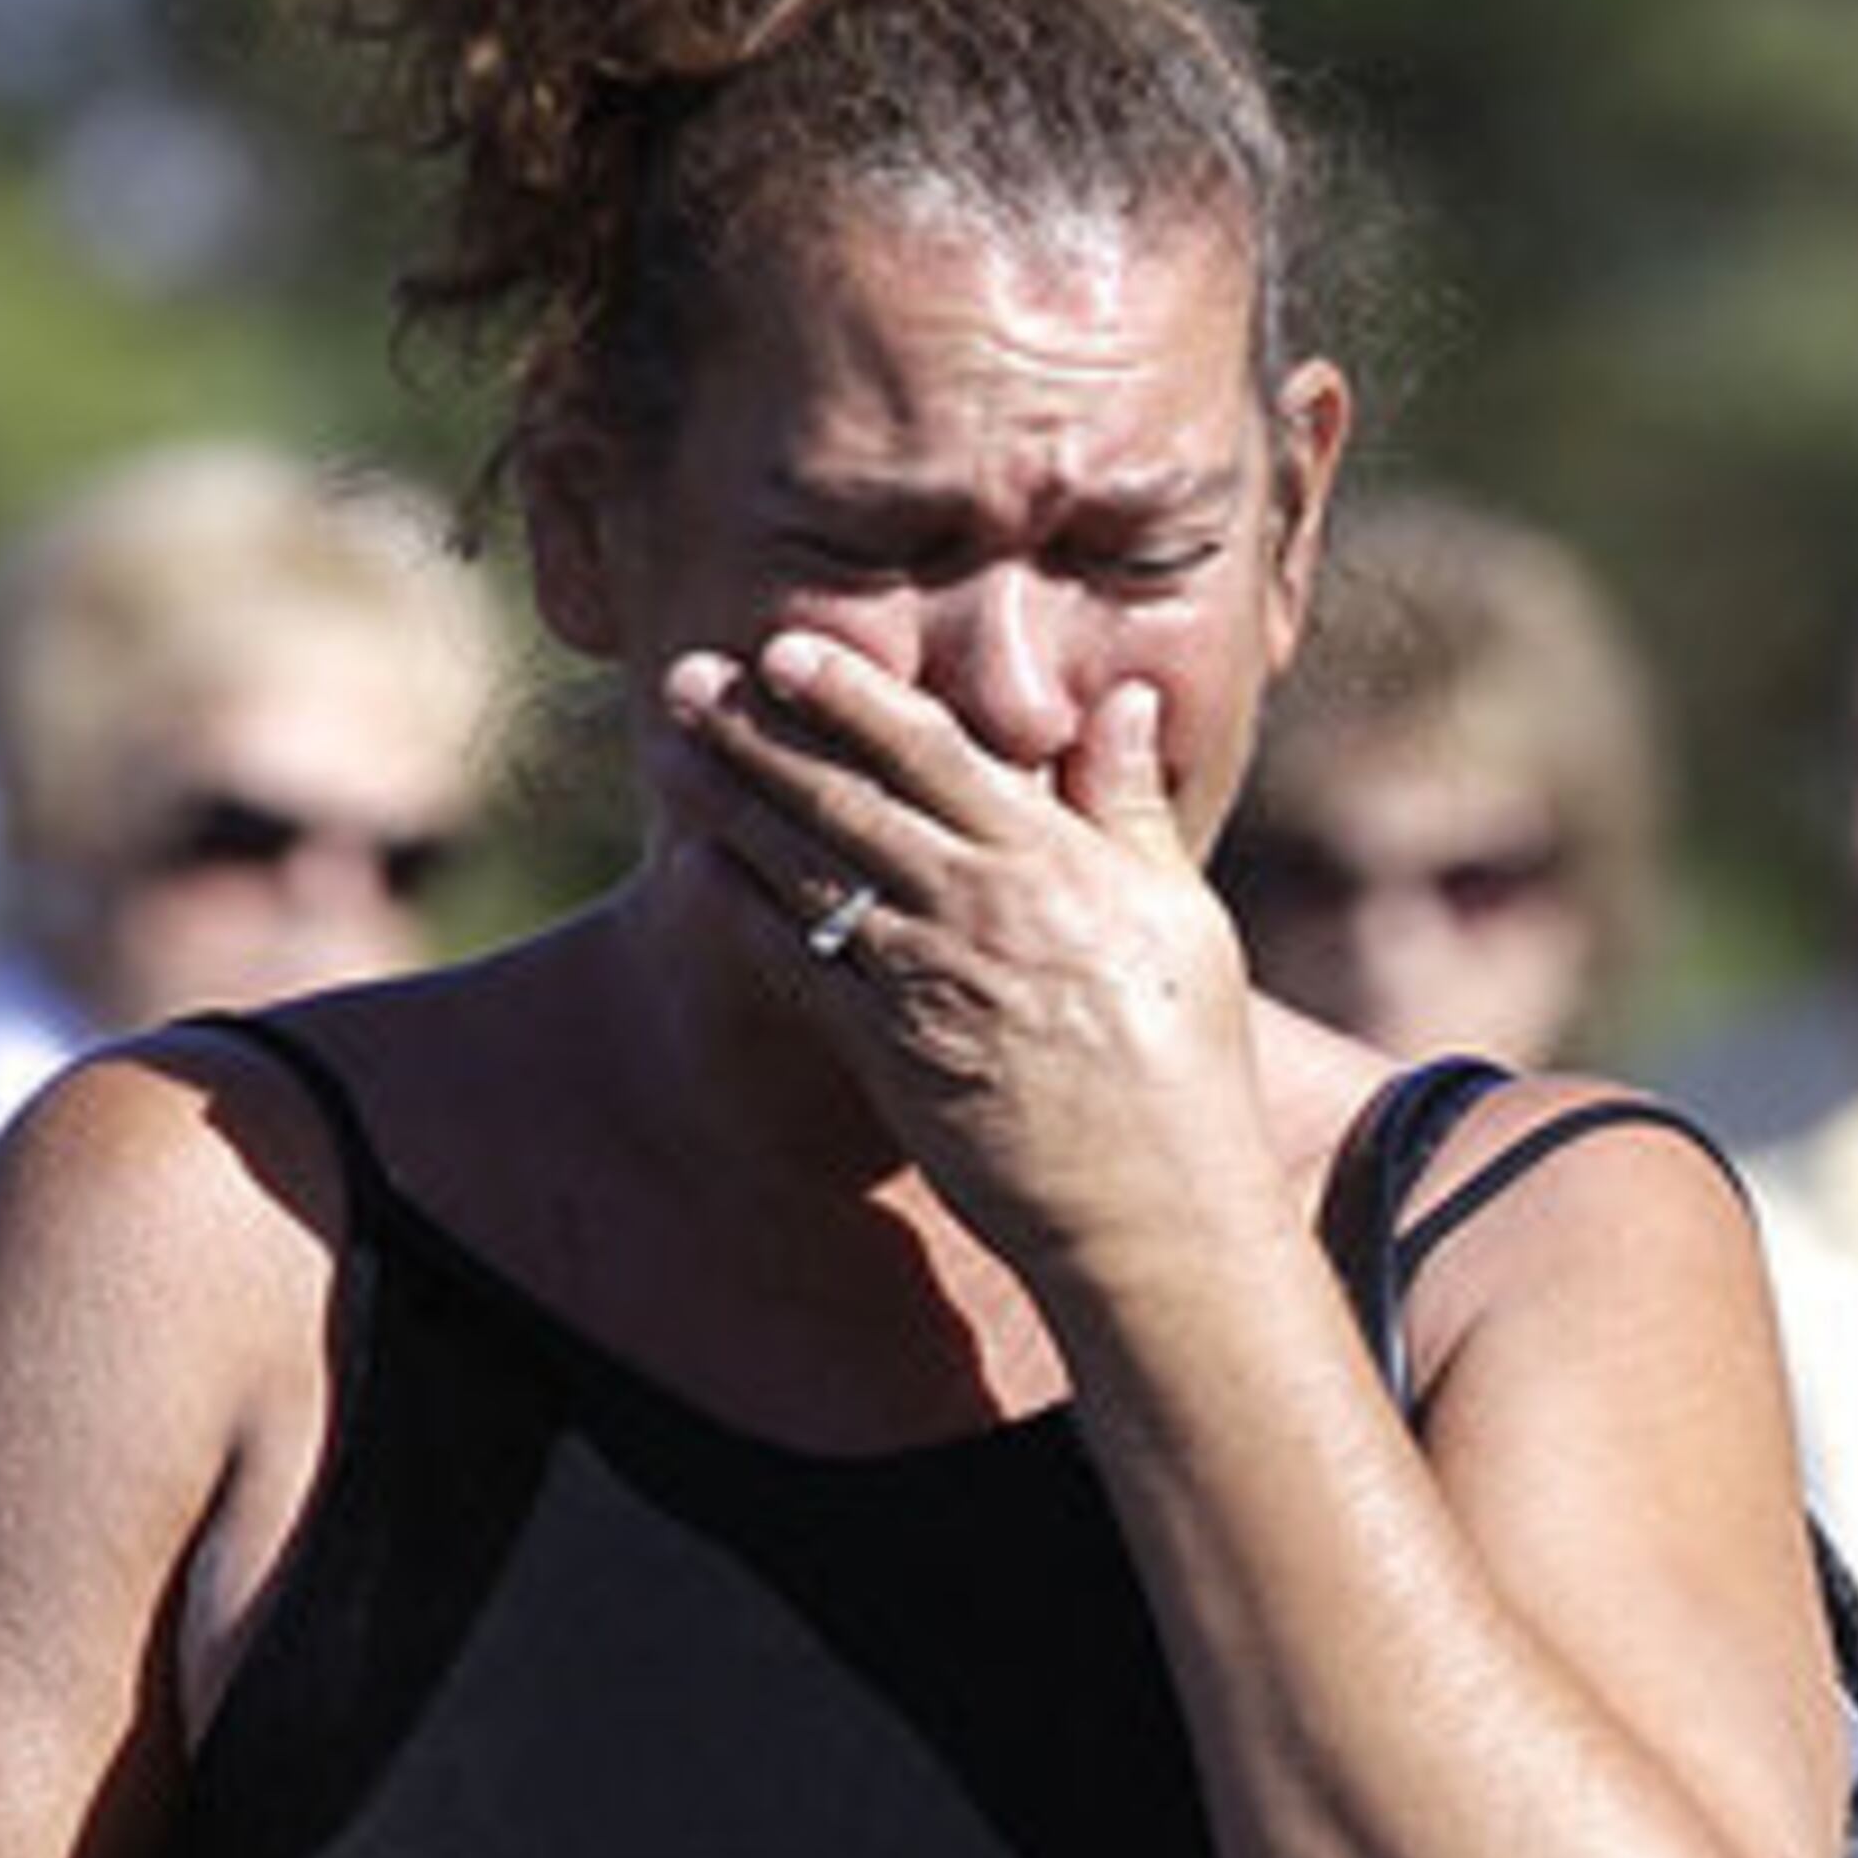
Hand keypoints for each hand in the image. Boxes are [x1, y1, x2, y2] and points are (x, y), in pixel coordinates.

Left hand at [653, 635, 1284, 1284]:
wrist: (1154, 1209)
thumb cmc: (1186, 1064)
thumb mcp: (1182, 915)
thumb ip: (1131, 803)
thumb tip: (1119, 697)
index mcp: (1054, 861)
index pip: (933, 752)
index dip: (849, 694)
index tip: (786, 649)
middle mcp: (979, 907)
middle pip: (846, 797)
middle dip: (757, 731)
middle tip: (684, 678)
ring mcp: (926, 980)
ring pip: (805, 869)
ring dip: (728, 804)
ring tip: (670, 753)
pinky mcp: (889, 1054)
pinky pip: (798, 966)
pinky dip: (742, 913)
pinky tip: (699, 871)